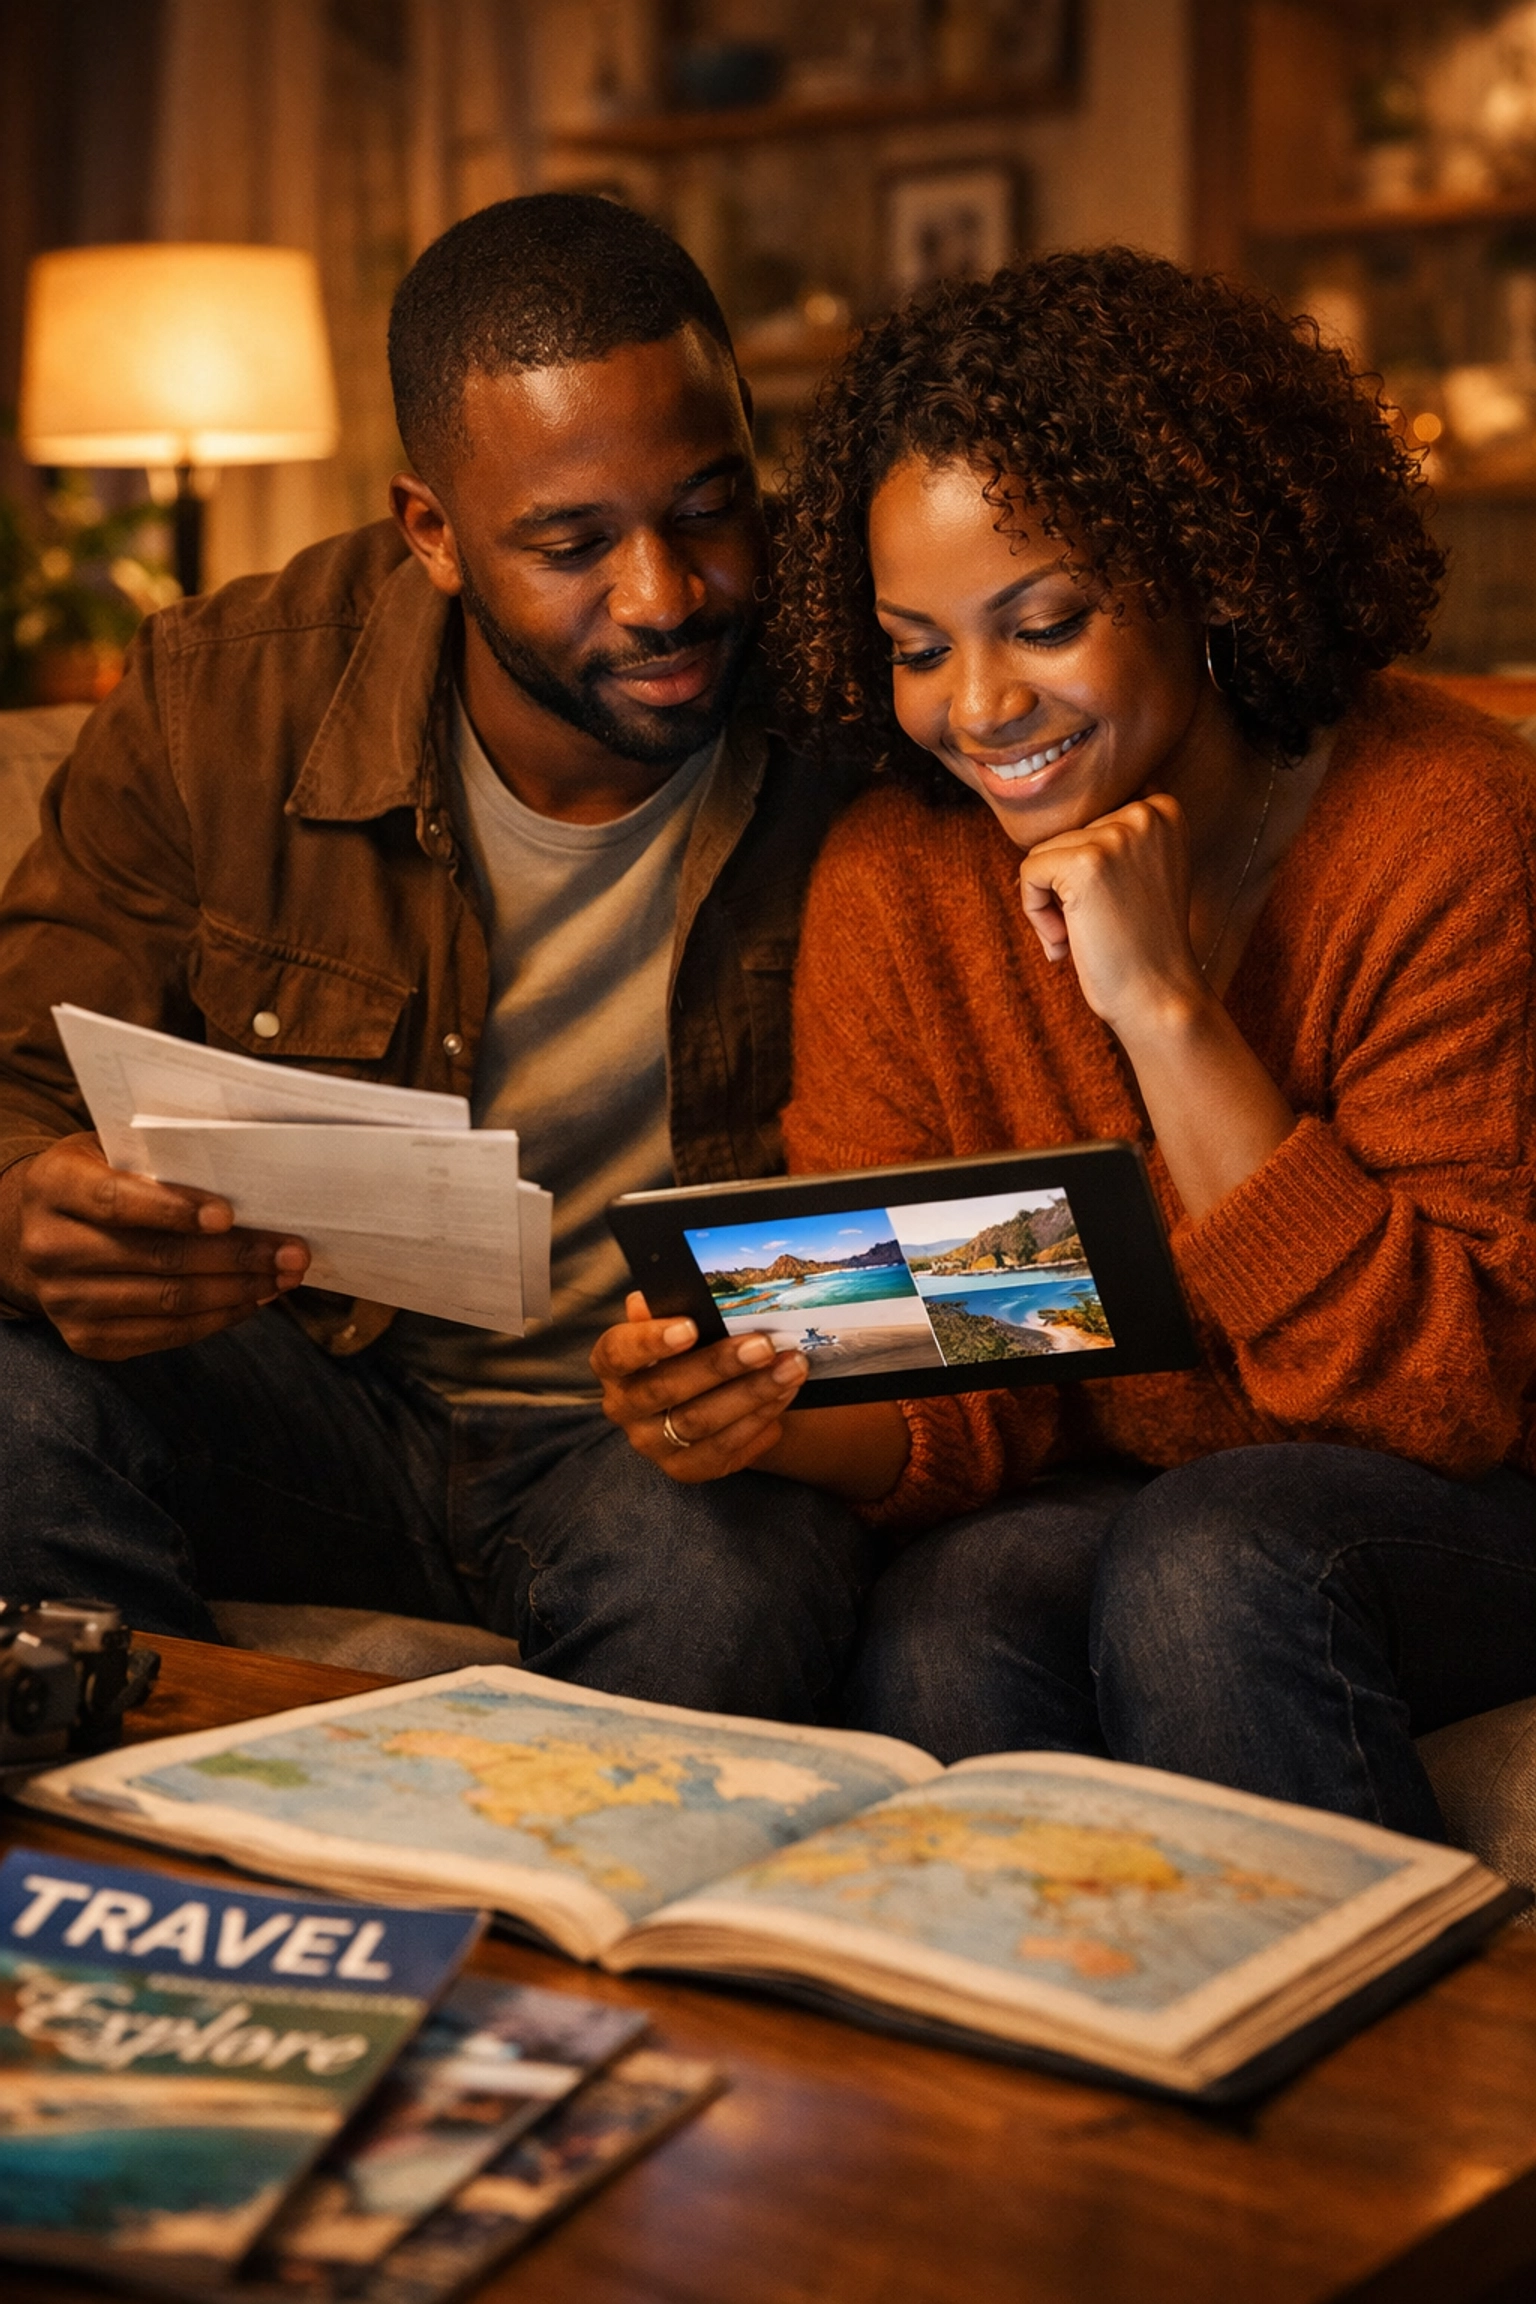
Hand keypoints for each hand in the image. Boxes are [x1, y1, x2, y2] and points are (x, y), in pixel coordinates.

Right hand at [2, 1132, 310, 1358]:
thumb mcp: (112, 1152)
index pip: (115, 1200)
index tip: (229, 1214)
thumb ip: (161, 1161)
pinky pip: (165, 1334)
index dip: (173, 1209)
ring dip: (238, 1291)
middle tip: (292, 1252)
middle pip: (157, 1257)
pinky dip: (216, 1318)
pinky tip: (250, 1300)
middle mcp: (49, 1247)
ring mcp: (65, 1300)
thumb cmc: (97, 1179)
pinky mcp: (86, 1339)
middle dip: (236, 1256)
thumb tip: (247, 1178)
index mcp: (53, 1187)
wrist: (36, 1234)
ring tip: (283, 1277)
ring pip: (168, 1301)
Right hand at [592, 1291, 807, 1482]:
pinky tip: (783, 1399)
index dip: (650, 1341)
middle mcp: (624, 1407)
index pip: (618, 1351)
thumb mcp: (676, 1325)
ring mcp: (652, 1443)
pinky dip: (757, 1425)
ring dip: (751, 1394)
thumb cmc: (688, 1350)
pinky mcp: (683, 1469)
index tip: (690, 1327)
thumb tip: (650, 1298)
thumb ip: (669, 1310)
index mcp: (614, 1365)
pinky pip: (722, 1452)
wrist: (708, 1397)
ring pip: (699, 1423)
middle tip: (765, 1346)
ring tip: (790, 1369)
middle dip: (720, 1365)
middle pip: (666, 1389)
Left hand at [1019, 791, 1204, 1040]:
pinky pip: (1029, 873)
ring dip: (1051, 904)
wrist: (1159, 996)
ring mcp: (1116, 836)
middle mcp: (1145, 814)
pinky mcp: (1084, 863)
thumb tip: (1057, 804)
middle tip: (1098, 930)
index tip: (1112, 907)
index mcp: (1164, 811)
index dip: (1089, 871)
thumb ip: (1118, 838)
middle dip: (1068, 888)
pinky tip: (1065, 943)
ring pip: (1044, 855)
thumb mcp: (1145, 871)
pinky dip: (1035, 913)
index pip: (1090, 823)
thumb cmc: (1143, 943)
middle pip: (1066, 837)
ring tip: (1083, 938)